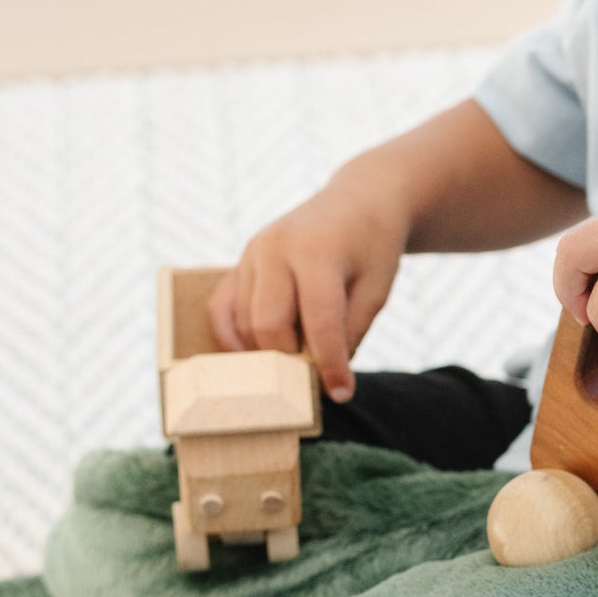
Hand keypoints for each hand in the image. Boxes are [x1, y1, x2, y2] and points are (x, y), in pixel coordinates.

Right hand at [207, 168, 411, 401]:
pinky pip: (221, 308)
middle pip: (269, 326)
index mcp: (316, 253)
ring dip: (266, 353)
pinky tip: (253, 357)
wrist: (357, 203)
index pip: (319, 322)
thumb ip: (350, 332)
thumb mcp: (376, 291)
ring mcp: (252, 254)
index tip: (341, 393)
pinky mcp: (240, 263)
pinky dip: (232, 338)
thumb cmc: (372, 250)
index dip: (329, 364)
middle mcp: (275, 250)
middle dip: (290, 362)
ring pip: (244, 322)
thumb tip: (321, 377)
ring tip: (295, 365)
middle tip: (313, 380)